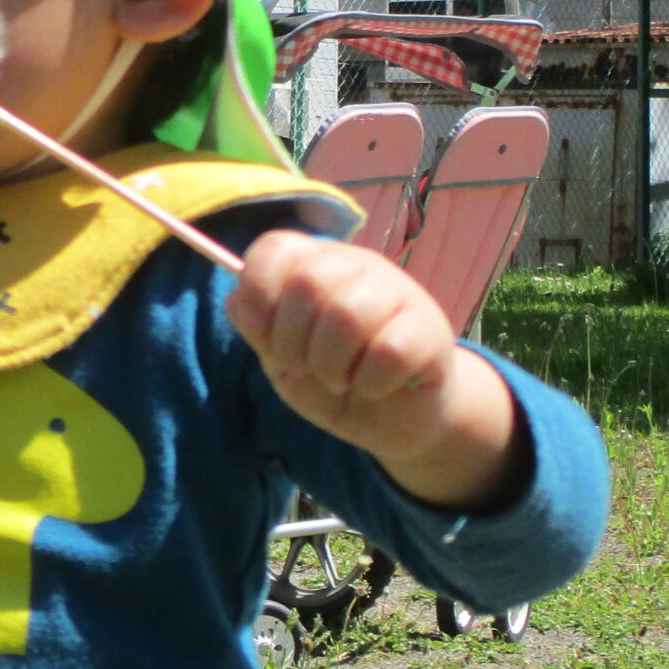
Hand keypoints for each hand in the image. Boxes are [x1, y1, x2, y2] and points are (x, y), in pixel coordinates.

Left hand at [227, 232, 453, 434]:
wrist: (395, 420)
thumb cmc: (336, 382)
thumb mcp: (284, 361)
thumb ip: (259, 330)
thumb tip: (238, 299)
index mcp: (315, 264)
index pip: (276, 248)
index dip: (259, 294)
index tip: (263, 335)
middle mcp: (357, 267)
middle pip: (308, 281)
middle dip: (293, 342)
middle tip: (306, 368)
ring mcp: (399, 292)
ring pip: (348, 314)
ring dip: (331, 366)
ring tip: (341, 381)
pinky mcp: (430, 330)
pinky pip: (390, 351)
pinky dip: (371, 382)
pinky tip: (376, 387)